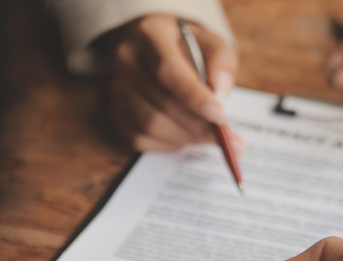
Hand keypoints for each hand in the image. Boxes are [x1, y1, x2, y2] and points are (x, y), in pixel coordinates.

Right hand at [107, 14, 241, 151]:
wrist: (162, 51)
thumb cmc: (190, 49)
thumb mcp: (212, 44)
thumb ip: (221, 62)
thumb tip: (221, 91)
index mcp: (151, 35)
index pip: (167, 69)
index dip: (194, 96)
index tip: (220, 115)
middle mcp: (127, 59)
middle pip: (161, 102)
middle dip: (198, 124)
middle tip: (225, 136)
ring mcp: (118, 87)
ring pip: (150, 124)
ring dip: (185, 136)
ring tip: (207, 134)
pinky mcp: (117, 112)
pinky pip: (141, 138)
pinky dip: (169, 143)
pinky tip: (185, 134)